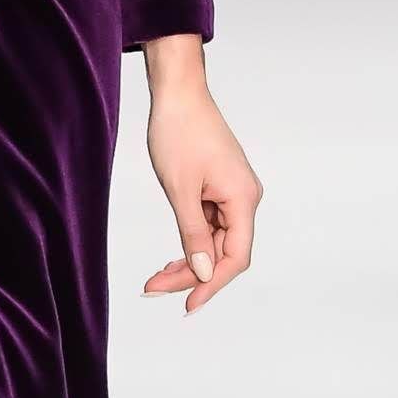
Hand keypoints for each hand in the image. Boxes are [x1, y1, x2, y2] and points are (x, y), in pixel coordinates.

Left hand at [139, 53, 260, 315]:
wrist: (177, 93)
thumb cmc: (179, 133)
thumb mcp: (180, 190)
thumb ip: (192, 234)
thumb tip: (204, 273)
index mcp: (242, 198)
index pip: (236, 257)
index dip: (212, 284)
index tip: (188, 304)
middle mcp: (244, 198)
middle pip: (224, 253)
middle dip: (192, 274)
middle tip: (153, 289)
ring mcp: (232, 193)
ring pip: (214, 242)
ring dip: (188, 261)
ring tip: (155, 278)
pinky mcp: (219, 188)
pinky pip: (208, 225)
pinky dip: (189, 242)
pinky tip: (170, 257)